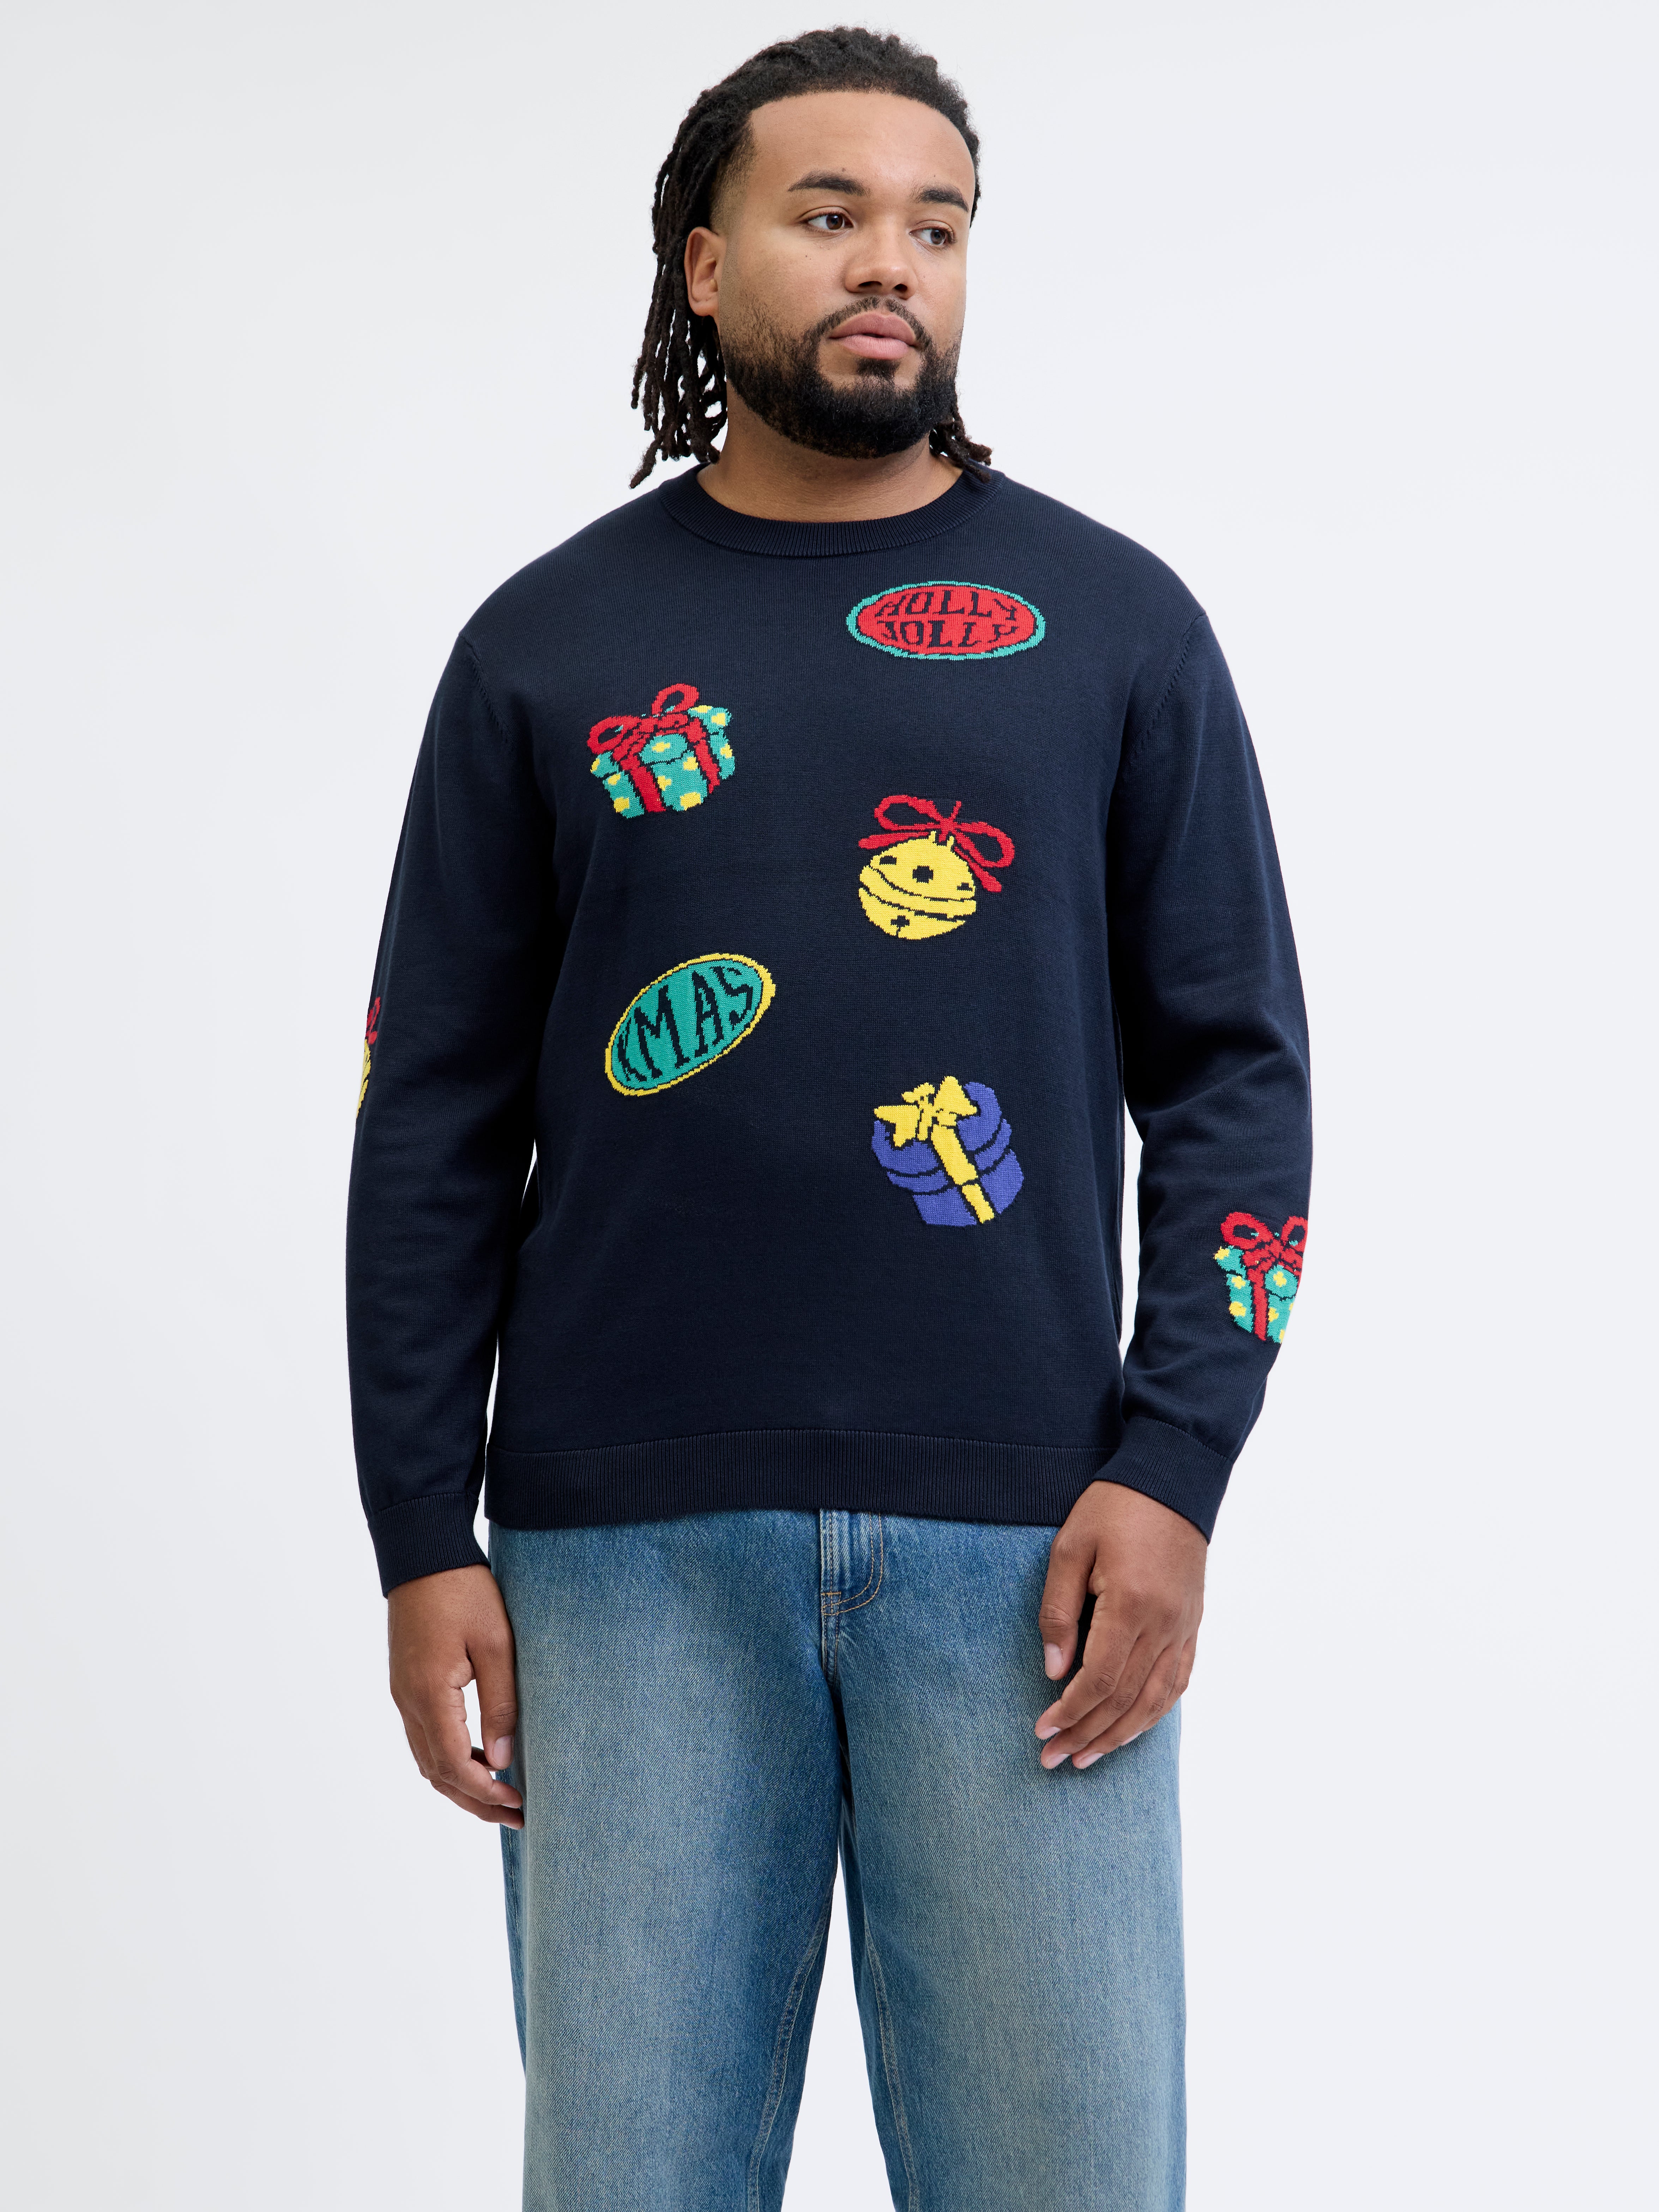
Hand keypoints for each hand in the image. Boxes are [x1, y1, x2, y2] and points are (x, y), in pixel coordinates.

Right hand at [388, 1565, 523, 1827]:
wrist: (423, 1554)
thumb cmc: (463, 1592)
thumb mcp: (496, 1644)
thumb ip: (500, 1704)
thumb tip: (504, 1760)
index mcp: (428, 1695)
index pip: (454, 1764)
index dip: (486, 1791)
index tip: (518, 1803)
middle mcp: (407, 1702)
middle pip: (437, 1773)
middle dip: (475, 1801)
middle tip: (515, 1816)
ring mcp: (402, 1695)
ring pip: (427, 1760)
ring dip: (461, 1783)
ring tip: (500, 1796)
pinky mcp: (406, 1684)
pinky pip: (424, 1738)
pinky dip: (450, 1758)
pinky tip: (480, 1757)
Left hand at [1034, 1481, 1205, 1769]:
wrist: (1173, 1480)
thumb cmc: (1114, 1508)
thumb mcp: (1071, 1548)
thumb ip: (1059, 1611)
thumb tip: (1054, 1672)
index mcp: (1130, 1604)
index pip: (1099, 1680)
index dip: (1069, 1712)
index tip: (1041, 1732)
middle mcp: (1163, 1624)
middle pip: (1125, 1699)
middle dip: (1087, 1734)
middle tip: (1054, 1760)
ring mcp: (1184, 1627)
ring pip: (1155, 1700)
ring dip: (1120, 1735)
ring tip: (1088, 1757)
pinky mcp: (1193, 1623)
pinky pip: (1178, 1681)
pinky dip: (1154, 1712)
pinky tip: (1133, 1727)